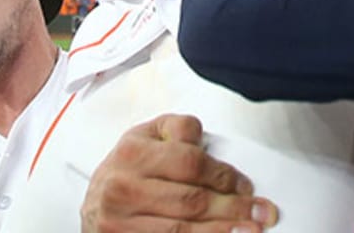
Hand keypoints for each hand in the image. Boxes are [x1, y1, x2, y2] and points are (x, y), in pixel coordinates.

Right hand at [81, 114, 277, 232]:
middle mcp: (124, 188)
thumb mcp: (143, 138)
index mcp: (132, 153)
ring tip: (249, 229)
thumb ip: (175, 131)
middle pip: (190, 200)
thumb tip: (206, 141)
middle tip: (259, 211)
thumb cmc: (125, 171)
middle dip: (231, 206)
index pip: (188, 162)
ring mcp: (122, 223)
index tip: (245, 184)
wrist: (93, 207)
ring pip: (183, 229)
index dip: (223, 175)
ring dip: (222, 231)